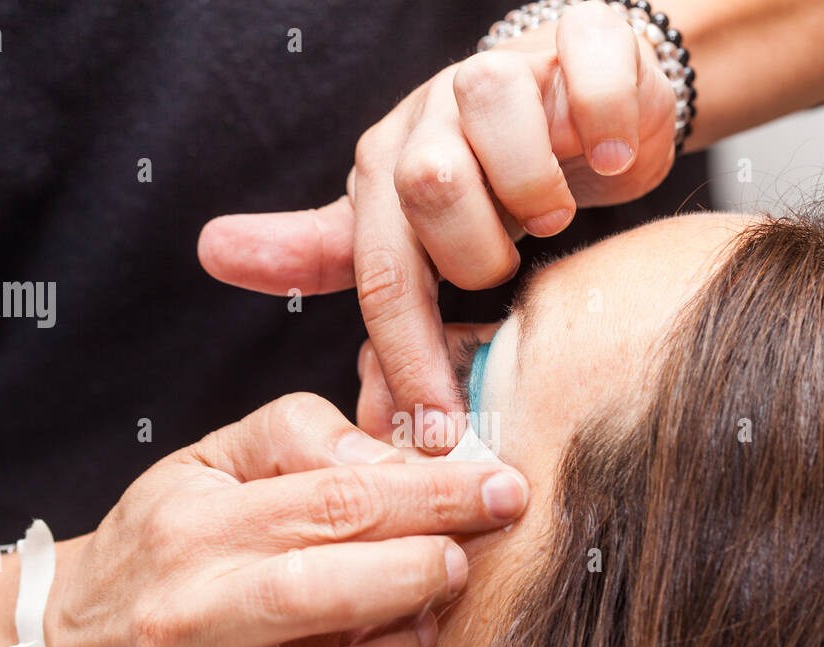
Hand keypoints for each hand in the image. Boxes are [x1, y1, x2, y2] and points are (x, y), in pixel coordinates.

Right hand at [0, 393, 528, 646]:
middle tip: (466, 555)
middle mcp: (187, 627)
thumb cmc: (157, 547)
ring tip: (425, 616)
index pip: (333, 503)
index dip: (434, 495)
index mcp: (190, 535)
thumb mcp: (207, 462)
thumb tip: (400, 458)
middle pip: (326, 595)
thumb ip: (301, 436)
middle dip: (424, 570)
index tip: (500, 489)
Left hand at [198, 4, 676, 442]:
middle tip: (508, 261)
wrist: (583, 100)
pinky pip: (589, 75)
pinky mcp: (582, 37)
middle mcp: (433, 111)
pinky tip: (610, 154)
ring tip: (553, 214)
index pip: (381, 271)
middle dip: (479, 249)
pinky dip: (605, 125)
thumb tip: (212, 252)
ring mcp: (504, 67)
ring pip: (496, 114)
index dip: (408, 356)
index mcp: (387, 168)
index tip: (439, 430)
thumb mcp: (406, 225)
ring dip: (538, 189)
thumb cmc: (492, 178)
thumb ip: (326, 251)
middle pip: (429, 186)